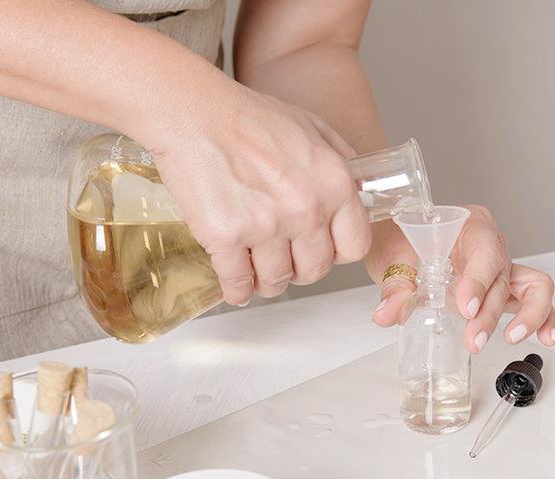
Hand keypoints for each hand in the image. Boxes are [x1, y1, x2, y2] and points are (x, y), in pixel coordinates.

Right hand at [150, 79, 370, 305]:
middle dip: (300, 269)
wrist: (194, 113)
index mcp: (333, 184)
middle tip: (286, 259)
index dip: (337, 253)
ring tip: (258, 270)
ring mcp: (265, 226)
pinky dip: (236, 290)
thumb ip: (342, 162)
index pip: (355, 247)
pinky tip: (235, 285)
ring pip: (276, 282)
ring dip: (267, 281)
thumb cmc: (249, 117)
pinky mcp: (226, 237)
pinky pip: (237, 283)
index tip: (323, 250)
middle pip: (315, 270)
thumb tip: (359, 191)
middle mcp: (305, 209)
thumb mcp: (313, 128)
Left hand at [367, 205, 554, 352]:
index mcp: (470, 225)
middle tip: (474, 340)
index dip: (479, 281)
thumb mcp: (391, 257)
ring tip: (511, 338)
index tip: (465, 307)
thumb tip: (388, 314)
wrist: (398, 241)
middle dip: (490, 313)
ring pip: (533, 287)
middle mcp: (491, 245)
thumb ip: (394, 286)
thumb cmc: (400, 239)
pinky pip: (531, 300)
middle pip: (502, 279)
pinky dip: (542, 318)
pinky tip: (545, 337)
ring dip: (527, 315)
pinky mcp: (501, 290)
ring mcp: (500, 268)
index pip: (484, 252)